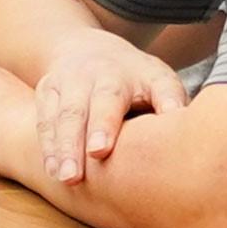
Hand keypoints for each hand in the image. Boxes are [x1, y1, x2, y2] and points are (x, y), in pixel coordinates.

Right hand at [8, 27, 192, 189]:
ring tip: (62, 178)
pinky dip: (46, 146)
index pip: (106, 100)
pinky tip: (51, 170)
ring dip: (57, 150)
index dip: (102, 125)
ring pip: (55, 119)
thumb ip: (170, 98)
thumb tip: (184, 121)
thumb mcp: (158, 78)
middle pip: (74, 112)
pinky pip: (42, 121)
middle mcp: (84, 78)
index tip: (100, 150)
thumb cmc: (135, 76)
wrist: (89, 50)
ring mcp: (61, 85)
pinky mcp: (46, 94)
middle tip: (73, 177)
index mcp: (115, 76)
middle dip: (71, 144)